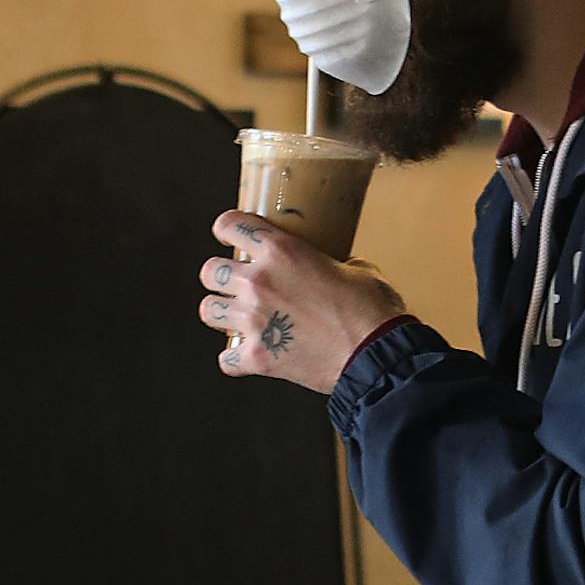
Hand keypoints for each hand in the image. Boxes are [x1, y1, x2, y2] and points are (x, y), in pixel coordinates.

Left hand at [198, 211, 409, 393]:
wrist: (376, 354)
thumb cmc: (372, 310)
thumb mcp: (356, 267)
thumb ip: (331, 262)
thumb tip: (331, 267)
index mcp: (280, 251)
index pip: (229, 225)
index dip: (226, 230)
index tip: (229, 237)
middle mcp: (258, 282)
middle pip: (209, 271)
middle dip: (220, 277)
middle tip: (236, 284)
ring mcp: (253, 320)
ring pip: (208, 311)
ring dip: (221, 313)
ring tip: (236, 318)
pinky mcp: (256, 357)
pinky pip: (225, 358)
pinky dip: (236, 358)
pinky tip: (250, 355)